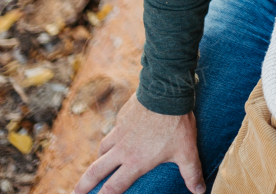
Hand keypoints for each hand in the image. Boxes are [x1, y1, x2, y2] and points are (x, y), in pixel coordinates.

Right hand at [73, 94, 202, 193]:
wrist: (166, 92)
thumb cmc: (177, 124)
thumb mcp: (187, 151)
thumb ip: (192, 173)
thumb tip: (200, 191)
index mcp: (136, 162)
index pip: (114, 186)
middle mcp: (123, 149)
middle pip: (96, 171)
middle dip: (84, 185)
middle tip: (75, 193)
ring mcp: (120, 132)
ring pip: (102, 150)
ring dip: (98, 160)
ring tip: (97, 167)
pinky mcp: (122, 118)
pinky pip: (112, 132)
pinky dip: (111, 139)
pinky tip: (115, 138)